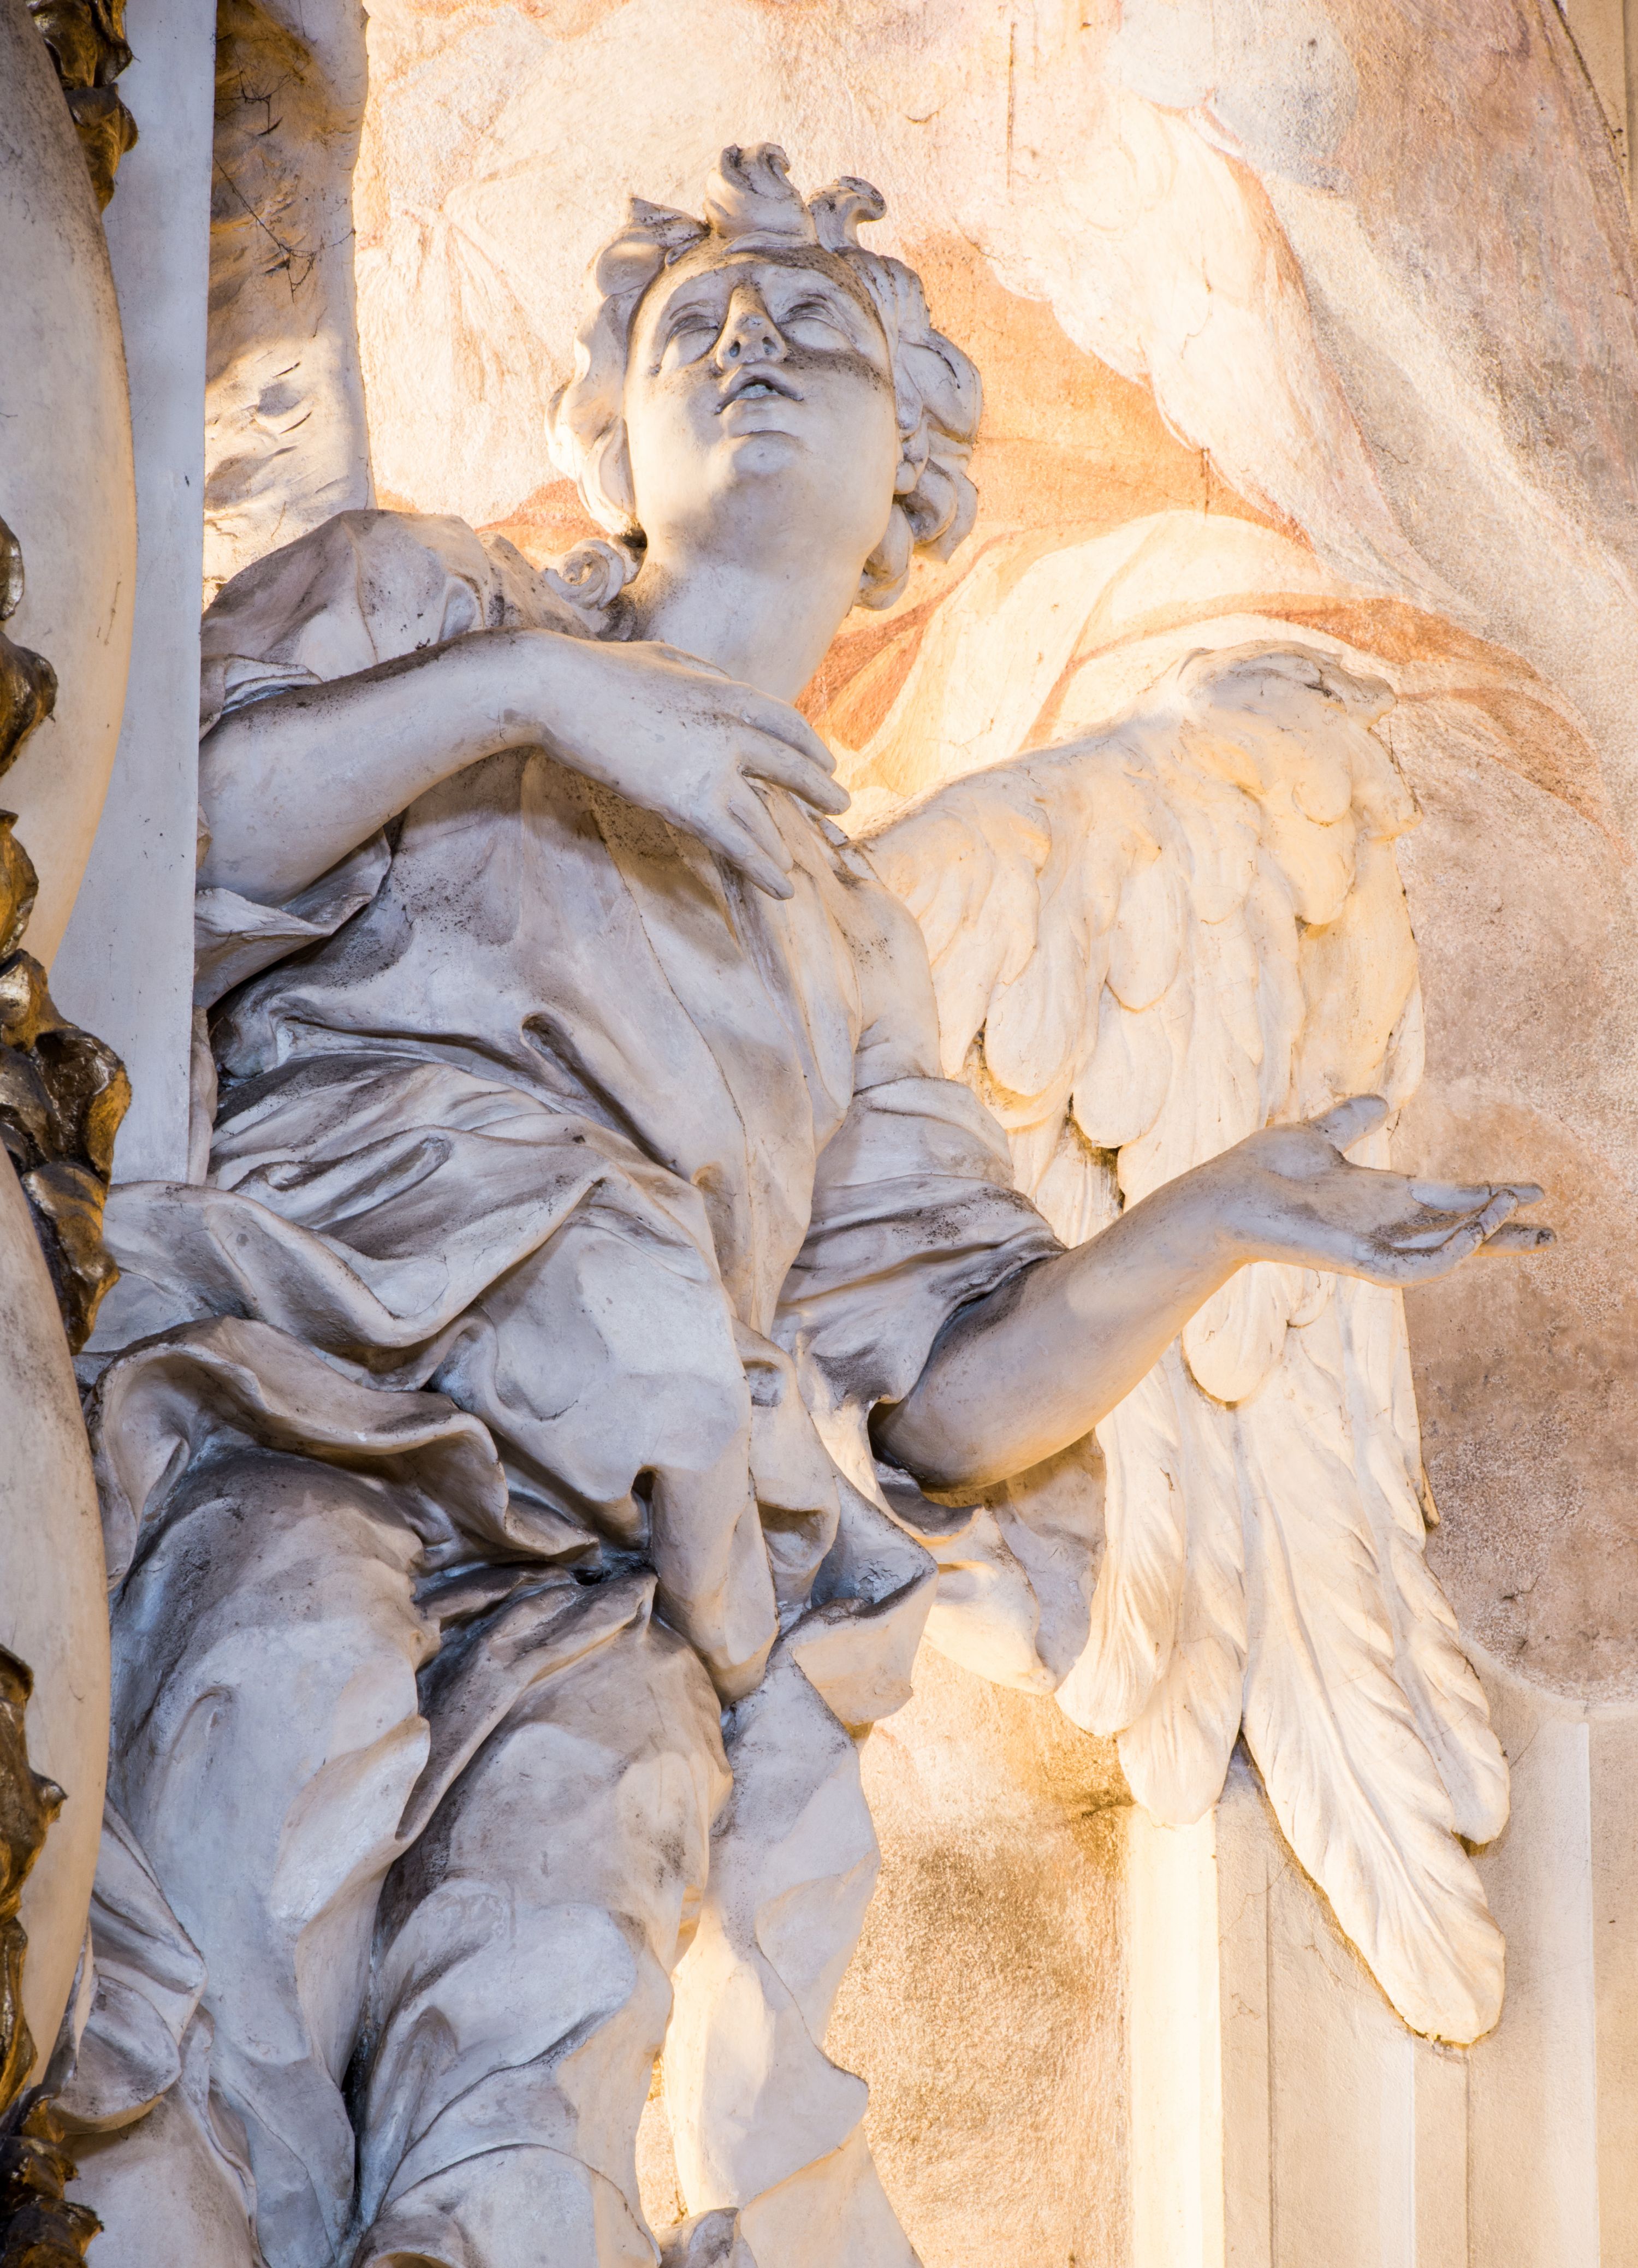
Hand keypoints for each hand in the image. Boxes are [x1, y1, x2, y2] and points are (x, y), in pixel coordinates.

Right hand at [536, 636, 848, 897]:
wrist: (561, 690)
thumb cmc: (603, 672)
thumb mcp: (669, 658)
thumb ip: (708, 676)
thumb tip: (727, 689)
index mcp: (729, 692)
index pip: (787, 724)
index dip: (810, 746)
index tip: (825, 761)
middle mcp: (733, 730)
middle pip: (791, 768)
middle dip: (819, 790)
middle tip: (840, 804)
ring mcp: (714, 768)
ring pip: (764, 817)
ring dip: (782, 845)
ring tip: (794, 866)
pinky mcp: (690, 802)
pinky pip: (739, 844)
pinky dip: (763, 868)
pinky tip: (782, 887)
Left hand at [1206, 1095, 1552, 1285]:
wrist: (1222, 1196)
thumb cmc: (1260, 1170)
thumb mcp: (1316, 1137)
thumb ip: (1350, 1122)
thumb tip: (1382, 1100)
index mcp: (1378, 1198)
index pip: (1448, 1202)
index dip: (1488, 1197)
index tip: (1531, 1189)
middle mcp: (1382, 1225)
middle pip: (1458, 1233)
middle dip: (1505, 1233)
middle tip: (1553, 1232)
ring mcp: (1373, 1245)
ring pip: (1446, 1251)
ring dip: (1482, 1234)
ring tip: (1512, 1210)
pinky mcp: (1358, 1260)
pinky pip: (1417, 1266)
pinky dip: (1448, 1252)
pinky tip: (1472, 1232)